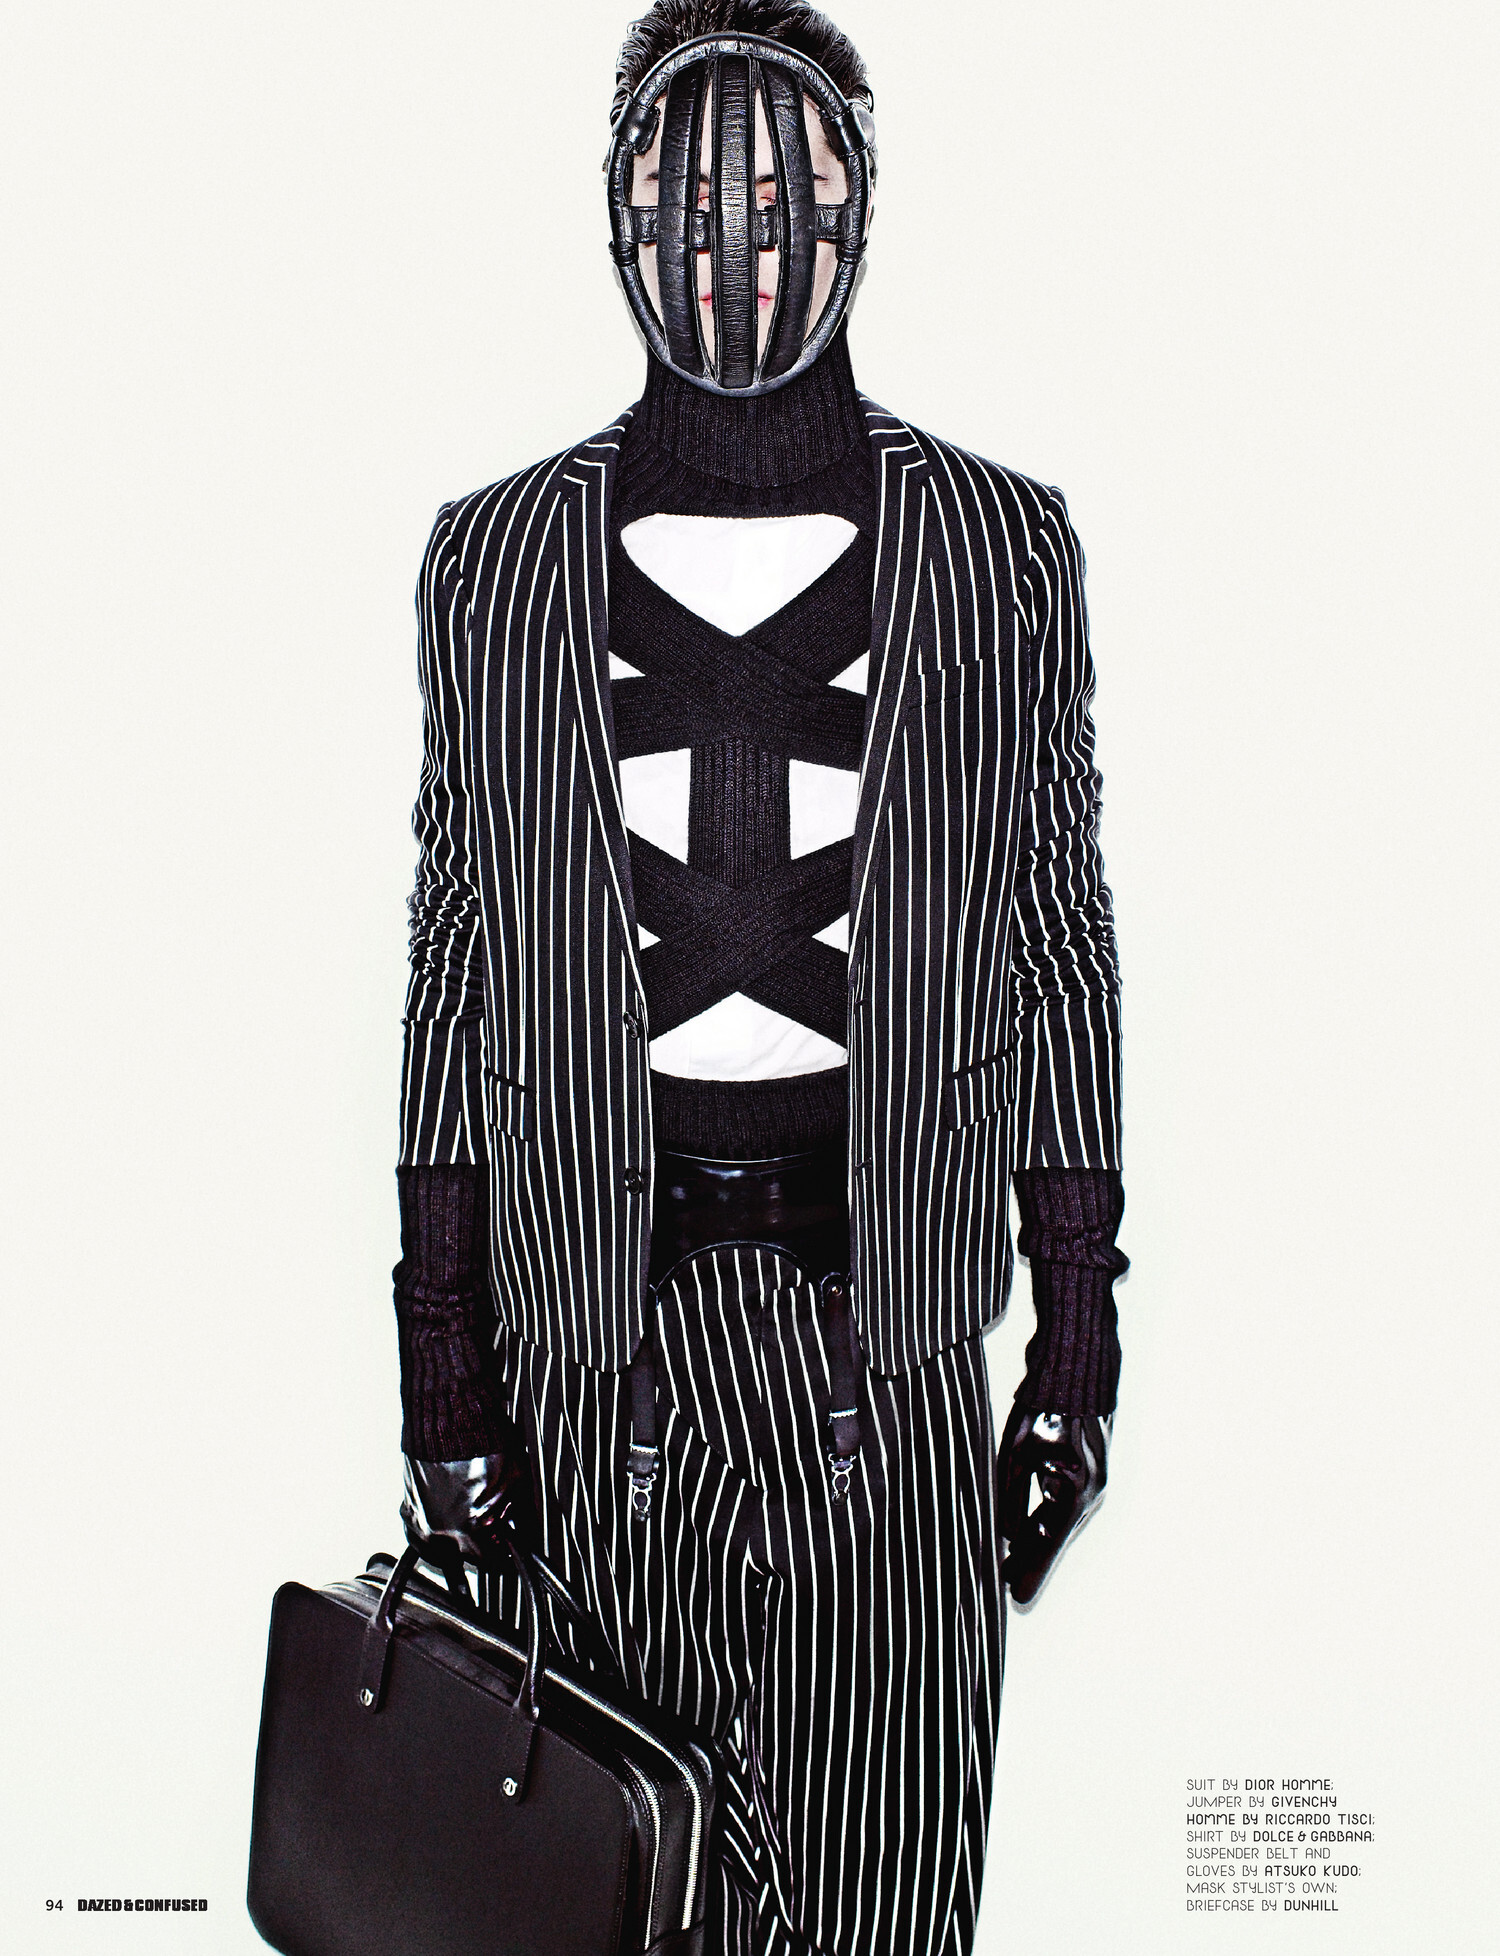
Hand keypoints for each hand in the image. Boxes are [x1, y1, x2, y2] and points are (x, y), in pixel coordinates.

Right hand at [401, 1426, 536, 1569]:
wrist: (452, 1413)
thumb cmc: (483, 1440)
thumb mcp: (517, 1480)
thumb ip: (520, 1515)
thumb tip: (525, 1532)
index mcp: (469, 1527)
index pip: (487, 1560)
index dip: (500, 1555)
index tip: (505, 1551)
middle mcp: (440, 1528)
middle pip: (462, 1555)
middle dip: (478, 1546)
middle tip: (490, 1532)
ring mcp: (420, 1516)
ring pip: (436, 1547)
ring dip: (452, 1542)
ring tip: (467, 1528)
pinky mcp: (407, 1501)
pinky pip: (416, 1528)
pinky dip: (429, 1529)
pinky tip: (443, 1520)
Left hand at [998, 1405, 1110, 1606]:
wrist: (1078, 1362)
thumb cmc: (1046, 1401)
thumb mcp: (1016, 1452)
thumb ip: (1010, 1497)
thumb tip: (1005, 1535)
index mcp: (1074, 1490)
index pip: (1047, 1542)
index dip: (1029, 1570)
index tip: (1015, 1596)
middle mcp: (1091, 1491)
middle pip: (1056, 1536)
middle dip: (1030, 1559)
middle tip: (1005, 1584)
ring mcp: (1095, 1480)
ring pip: (1062, 1522)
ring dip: (1038, 1541)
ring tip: (1011, 1563)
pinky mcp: (1090, 1468)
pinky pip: (1067, 1505)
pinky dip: (1049, 1520)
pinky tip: (1029, 1530)